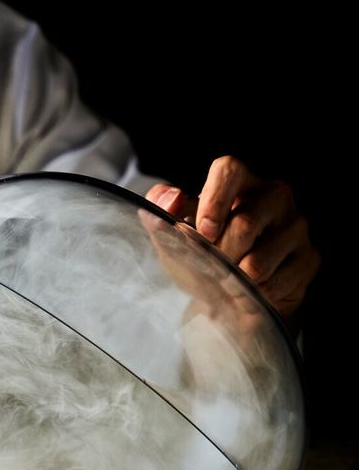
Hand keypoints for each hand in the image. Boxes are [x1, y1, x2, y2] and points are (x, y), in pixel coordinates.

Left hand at [145, 156, 319, 327]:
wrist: (225, 300)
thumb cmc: (200, 258)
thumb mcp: (172, 238)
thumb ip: (160, 214)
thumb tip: (171, 198)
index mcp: (240, 183)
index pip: (230, 169)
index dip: (214, 200)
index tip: (202, 232)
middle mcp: (275, 196)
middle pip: (245, 222)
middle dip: (219, 255)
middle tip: (210, 266)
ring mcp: (296, 227)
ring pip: (259, 260)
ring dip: (234, 280)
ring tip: (229, 280)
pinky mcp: (309, 258)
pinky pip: (275, 283)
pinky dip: (252, 295)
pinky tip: (249, 291)